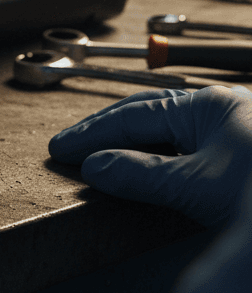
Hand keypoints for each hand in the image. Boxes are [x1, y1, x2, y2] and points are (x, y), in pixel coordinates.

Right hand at [48, 85, 251, 227]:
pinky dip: (160, 156)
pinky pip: (191, 146)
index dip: (92, 134)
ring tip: (101, 157)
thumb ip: (140, 175)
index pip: (133, 115)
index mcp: (207, 106)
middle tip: (72, 150)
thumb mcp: (195, 186)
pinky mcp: (246, 155)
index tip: (60, 150)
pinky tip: (148, 169)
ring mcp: (237, 129)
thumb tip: (94, 169)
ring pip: (171, 129)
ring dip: (134, 144)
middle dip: (108, 133)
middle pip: (150, 114)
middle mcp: (222, 109)